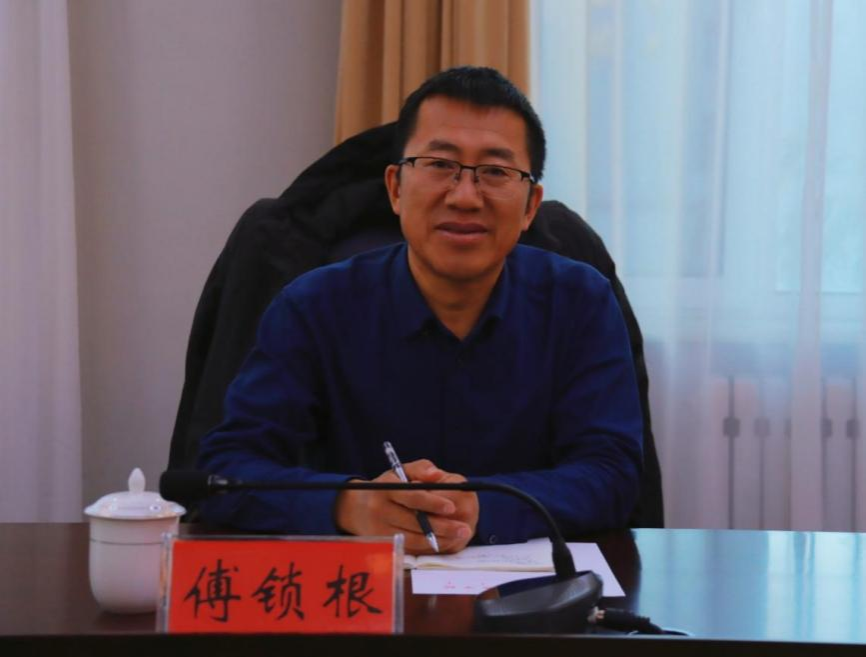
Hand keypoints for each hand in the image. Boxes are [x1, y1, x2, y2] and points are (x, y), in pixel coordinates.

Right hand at [333, 459, 477, 553]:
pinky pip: (409, 548)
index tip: (452, 507)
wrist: (356, 508)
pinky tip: (443, 544)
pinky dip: (427, 547)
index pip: (412, 496)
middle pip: (414, 520)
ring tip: (458, 537)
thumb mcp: (400, 472)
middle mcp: (380, 509)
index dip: (432, 502)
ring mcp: (380, 528)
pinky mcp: (382, 544)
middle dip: (442, 526)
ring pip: (413, 538)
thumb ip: (421, 469)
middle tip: (464, 528)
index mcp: (387, 488)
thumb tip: (436, 474)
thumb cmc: (387, 487)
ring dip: (438, 540)